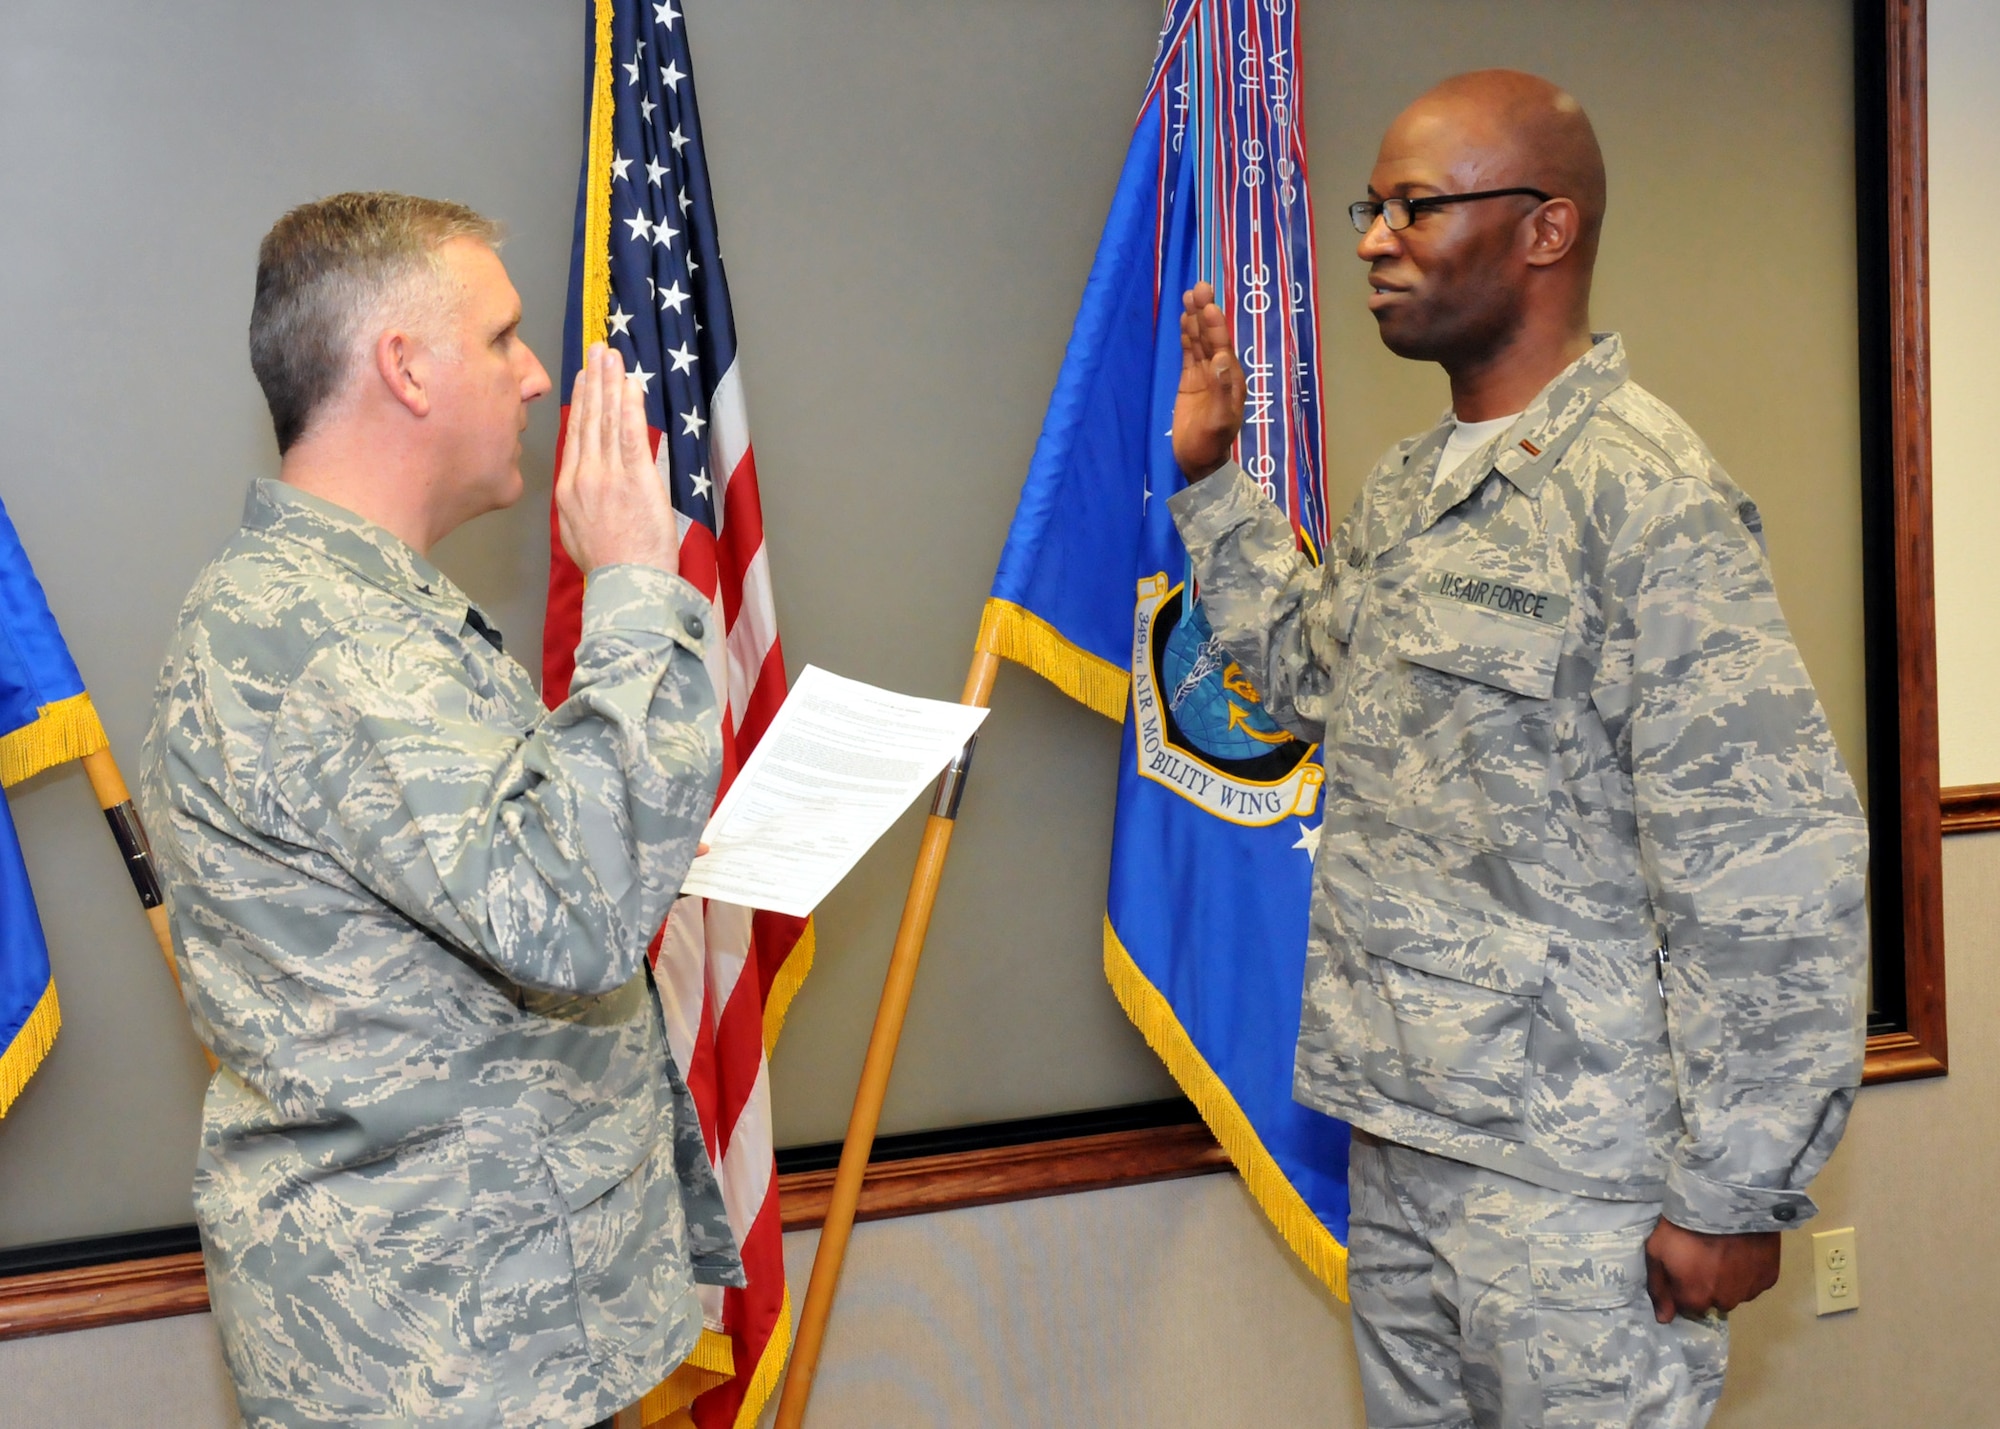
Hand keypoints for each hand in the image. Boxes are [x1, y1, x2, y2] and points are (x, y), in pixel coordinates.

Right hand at [555, 344, 679, 575]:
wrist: (626, 587)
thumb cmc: (609, 568)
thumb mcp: (577, 535)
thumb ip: (578, 506)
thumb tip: (581, 489)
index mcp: (568, 491)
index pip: (575, 437)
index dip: (580, 404)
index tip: (582, 379)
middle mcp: (583, 477)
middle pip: (588, 420)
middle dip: (592, 381)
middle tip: (596, 350)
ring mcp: (608, 475)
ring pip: (607, 420)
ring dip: (609, 383)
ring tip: (610, 354)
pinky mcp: (635, 478)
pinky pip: (630, 433)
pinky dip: (629, 405)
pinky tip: (630, 382)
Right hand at [1171, 281, 1245, 479]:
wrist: (1198, 462)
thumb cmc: (1211, 444)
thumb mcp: (1219, 420)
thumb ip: (1222, 390)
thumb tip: (1220, 359)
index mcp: (1231, 378)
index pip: (1222, 345)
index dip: (1215, 324)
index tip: (1208, 303)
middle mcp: (1220, 372)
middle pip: (1211, 336)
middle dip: (1205, 312)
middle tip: (1199, 286)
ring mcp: (1204, 375)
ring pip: (1199, 340)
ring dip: (1195, 318)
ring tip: (1190, 294)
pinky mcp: (1190, 380)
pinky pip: (1189, 352)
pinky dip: (1187, 335)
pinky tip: (1184, 319)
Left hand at [1644, 1219, 1780, 1323]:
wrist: (1725, 1204)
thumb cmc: (1684, 1227)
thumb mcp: (1657, 1252)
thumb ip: (1658, 1289)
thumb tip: (1664, 1319)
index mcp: (1695, 1299)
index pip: (1687, 1304)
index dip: (1684, 1285)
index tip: (1685, 1265)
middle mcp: (1724, 1302)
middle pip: (1713, 1299)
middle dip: (1709, 1284)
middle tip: (1706, 1255)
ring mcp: (1749, 1291)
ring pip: (1736, 1292)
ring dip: (1730, 1279)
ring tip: (1726, 1250)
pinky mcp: (1769, 1277)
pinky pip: (1756, 1280)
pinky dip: (1750, 1270)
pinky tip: (1744, 1249)